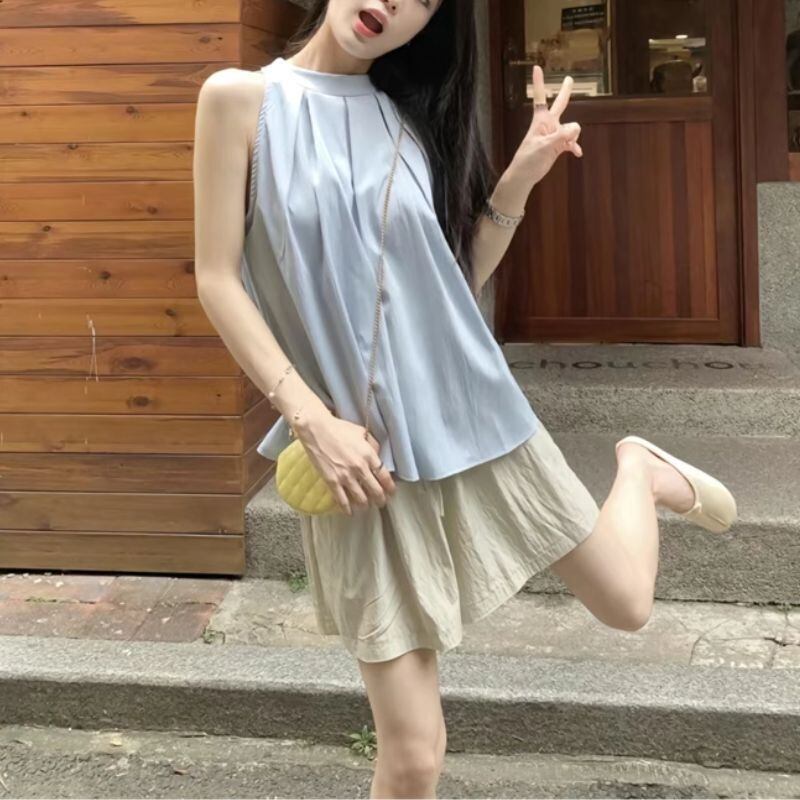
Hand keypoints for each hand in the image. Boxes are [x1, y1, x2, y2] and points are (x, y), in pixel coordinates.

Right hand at [293, 405, 396, 515]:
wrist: (316, 430)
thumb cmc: (339, 428)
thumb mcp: (362, 432)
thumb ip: (373, 445)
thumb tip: (378, 456)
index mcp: (369, 455)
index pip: (384, 476)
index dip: (390, 487)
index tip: (391, 492)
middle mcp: (359, 468)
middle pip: (376, 490)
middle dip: (381, 500)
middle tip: (382, 502)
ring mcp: (345, 476)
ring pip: (361, 498)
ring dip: (366, 505)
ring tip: (367, 506)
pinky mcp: (332, 481)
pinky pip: (341, 500)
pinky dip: (347, 509)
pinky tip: (349, 512)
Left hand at [511, 65, 582, 187]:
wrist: (524, 176)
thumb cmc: (528, 159)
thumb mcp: (544, 147)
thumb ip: (561, 136)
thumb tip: (577, 128)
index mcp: (540, 121)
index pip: (540, 98)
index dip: (539, 83)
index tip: (536, 67)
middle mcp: (548, 125)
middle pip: (559, 105)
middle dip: (565, 92)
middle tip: (570, 79)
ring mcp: (553, 135)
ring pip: (570, 128)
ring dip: (573, 137)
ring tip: (570, 146)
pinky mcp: (557, 146)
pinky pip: (570, 143)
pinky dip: (574, 147)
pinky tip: (577, 153)